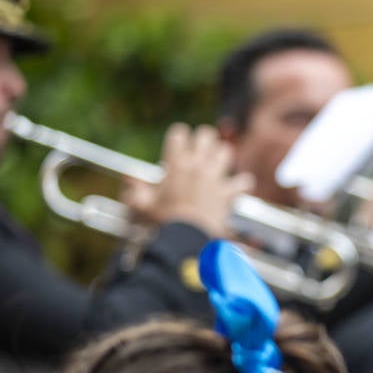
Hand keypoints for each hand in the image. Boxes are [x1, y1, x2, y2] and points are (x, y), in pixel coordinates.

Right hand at [124, 123, 248, 238]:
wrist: (187, 238)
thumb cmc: (163, 222)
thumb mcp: (144, 205)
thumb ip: (136, 191)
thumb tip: (130, 181)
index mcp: (176, 163)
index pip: (179, 133)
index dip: (179, 136)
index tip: (178, 144)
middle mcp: (198, 165)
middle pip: (206, 135)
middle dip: (204, 139)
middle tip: (199, 149)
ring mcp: (215, 177)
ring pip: (226, 151)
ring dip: (222, 155)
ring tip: (216, 163)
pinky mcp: (228, 192)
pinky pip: (243, 182)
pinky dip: (242, 183)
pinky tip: (239, 185)